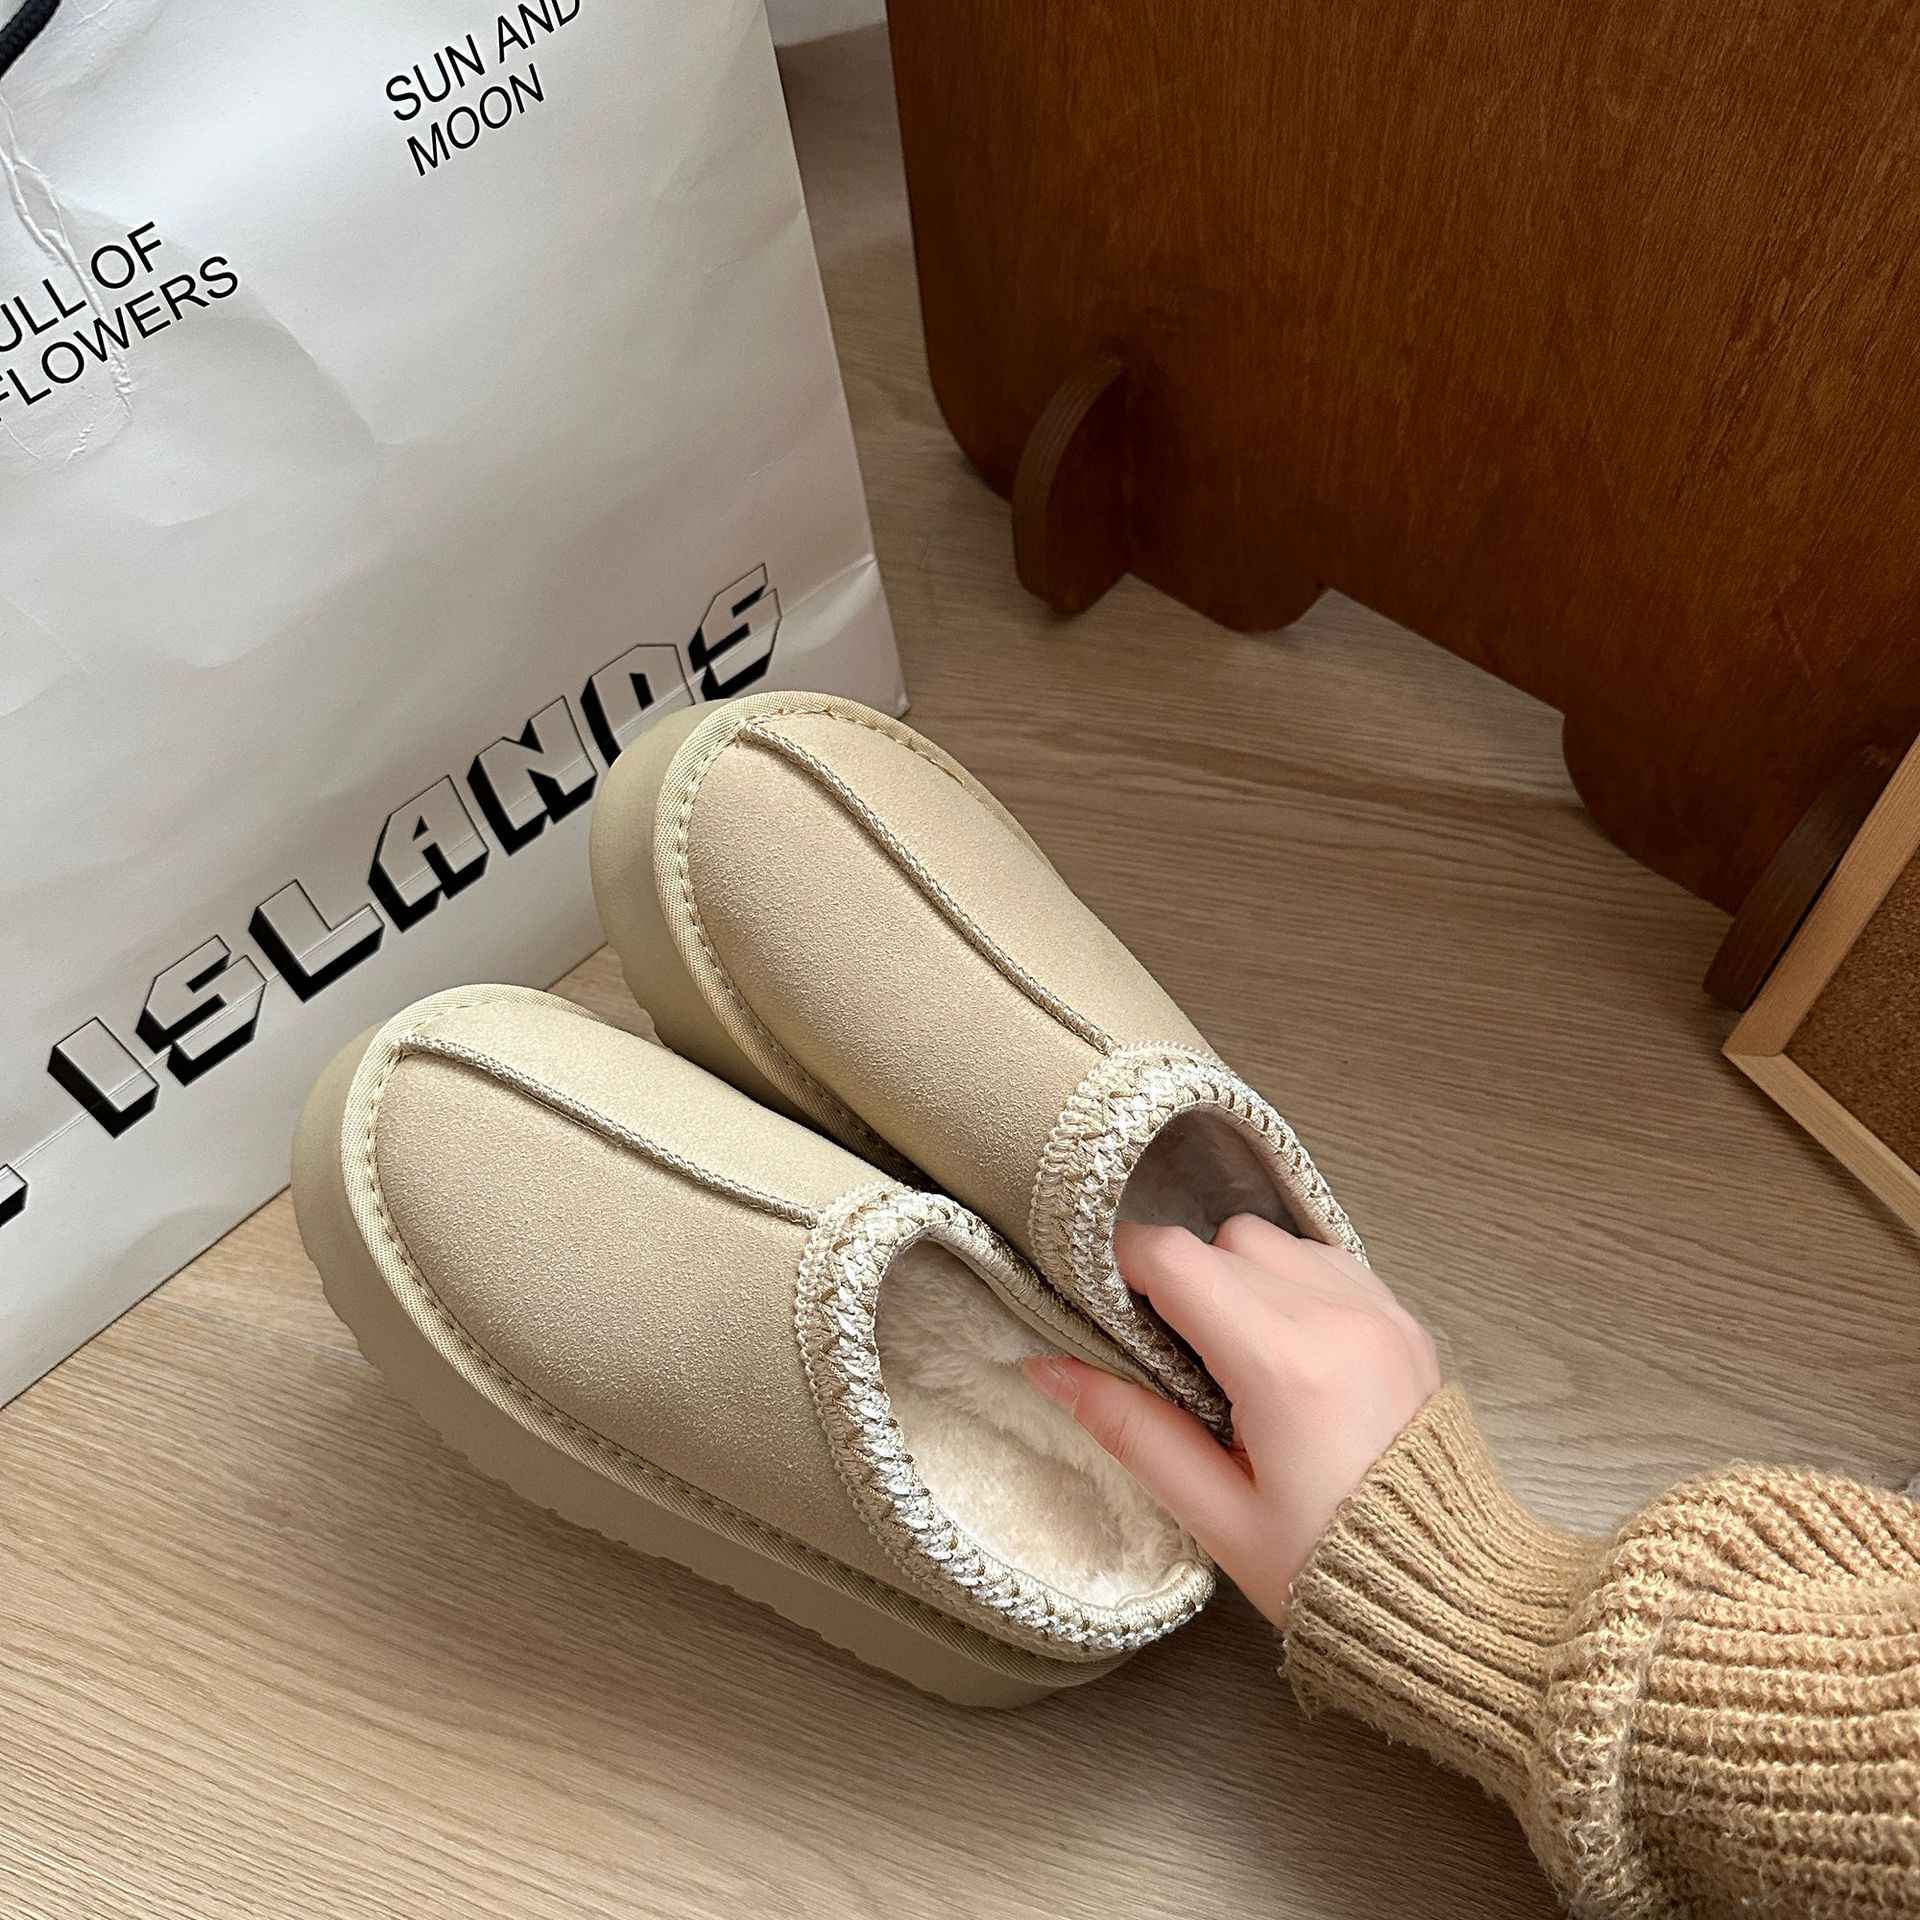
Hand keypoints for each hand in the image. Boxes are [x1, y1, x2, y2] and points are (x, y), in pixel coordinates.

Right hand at [1024, 1216, 1440, 1626]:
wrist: (1449, 1595)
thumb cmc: (1325, 1569)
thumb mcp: (1214, 1514)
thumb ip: (1128, 1428)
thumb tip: (1047, 1366)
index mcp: (1283, 1363)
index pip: (1173, 1256)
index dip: (1121, 1268)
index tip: (1103, 1308)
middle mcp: (1336, 1314)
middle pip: (1220, 1239)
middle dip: (1180, 1281)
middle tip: (1173, 1356)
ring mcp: (1380, 1309)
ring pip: (1274, 1241)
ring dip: (1237, 1276)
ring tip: (1234, 1356)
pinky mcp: (1404, 1318)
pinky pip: (1324, 1261)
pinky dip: (1288, 1283)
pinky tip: (1284, 1350)